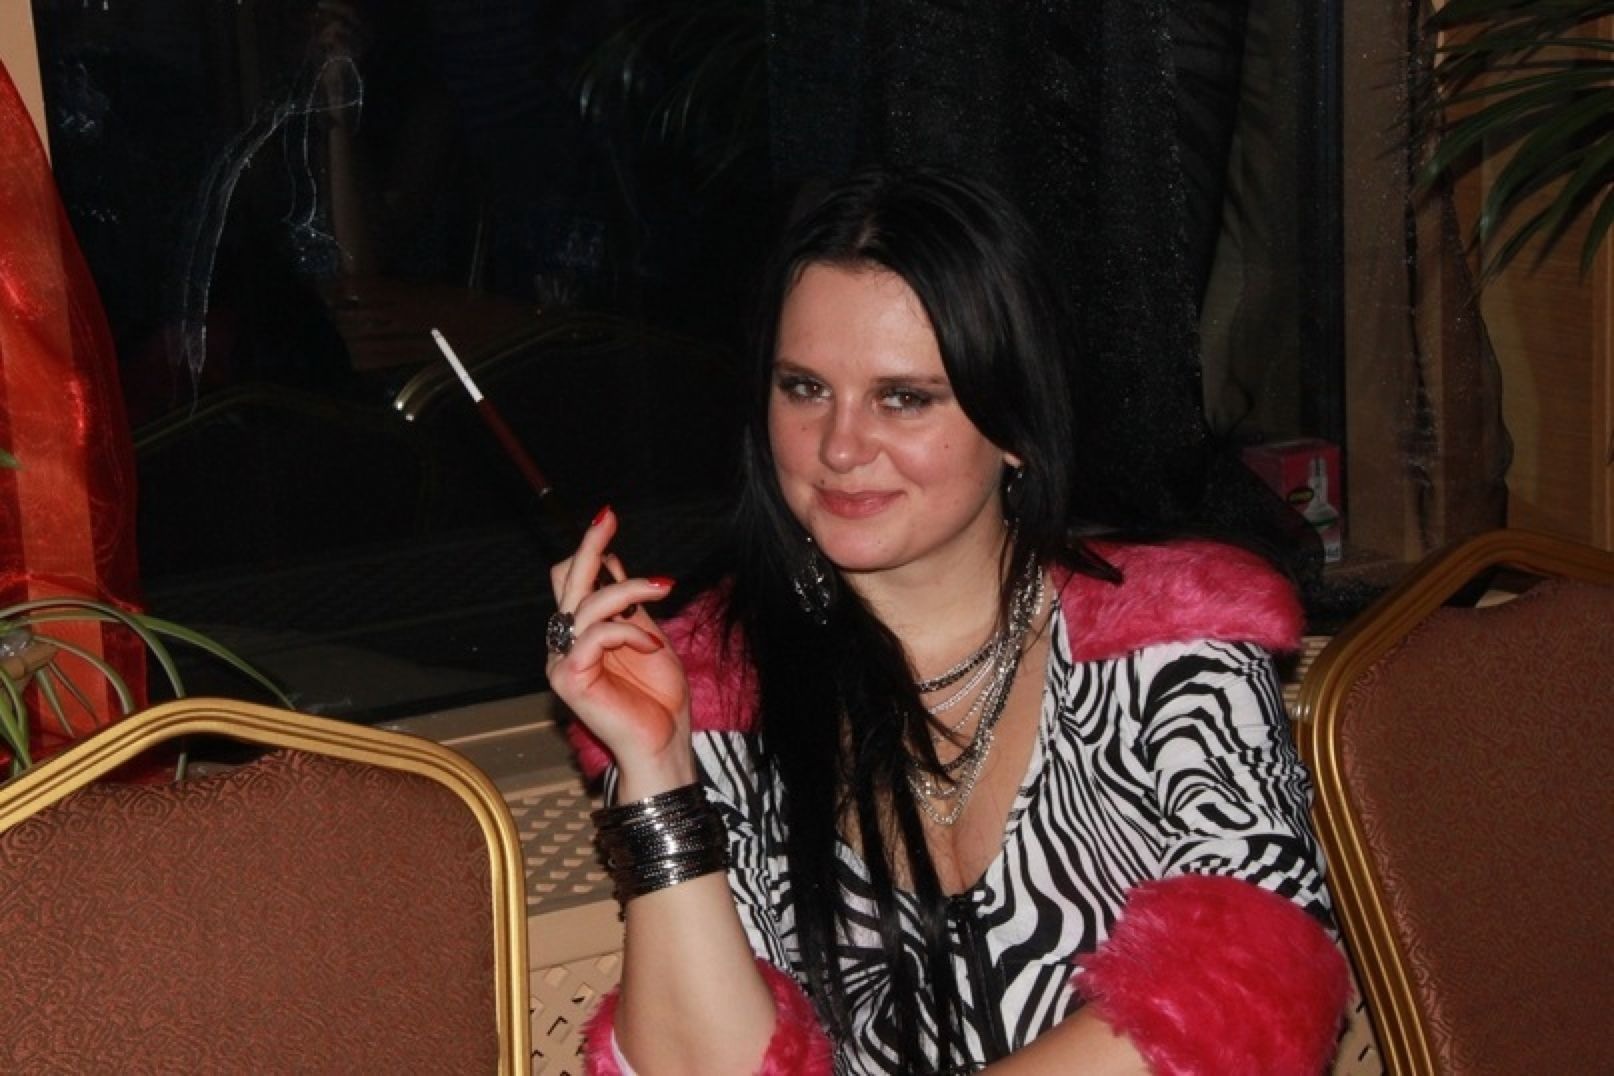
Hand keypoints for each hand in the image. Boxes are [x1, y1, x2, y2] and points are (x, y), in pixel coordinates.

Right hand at [546, 507, 691, 784]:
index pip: (570, 582)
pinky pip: (596, 634)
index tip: (607, 519)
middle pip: (567, 583)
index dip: (587, 551)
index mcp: (581, 634)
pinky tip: (652, 646)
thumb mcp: (647, 636)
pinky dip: (630, 632)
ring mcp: (562, 661)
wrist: (664, 742)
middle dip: (589, 546)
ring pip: (586, 603)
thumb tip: (611, 561)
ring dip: (629, 589)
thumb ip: (627, 605)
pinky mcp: (569, 678)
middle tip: (607, 517)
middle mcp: (565, 644)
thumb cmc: (658, 697)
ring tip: (664, 588)